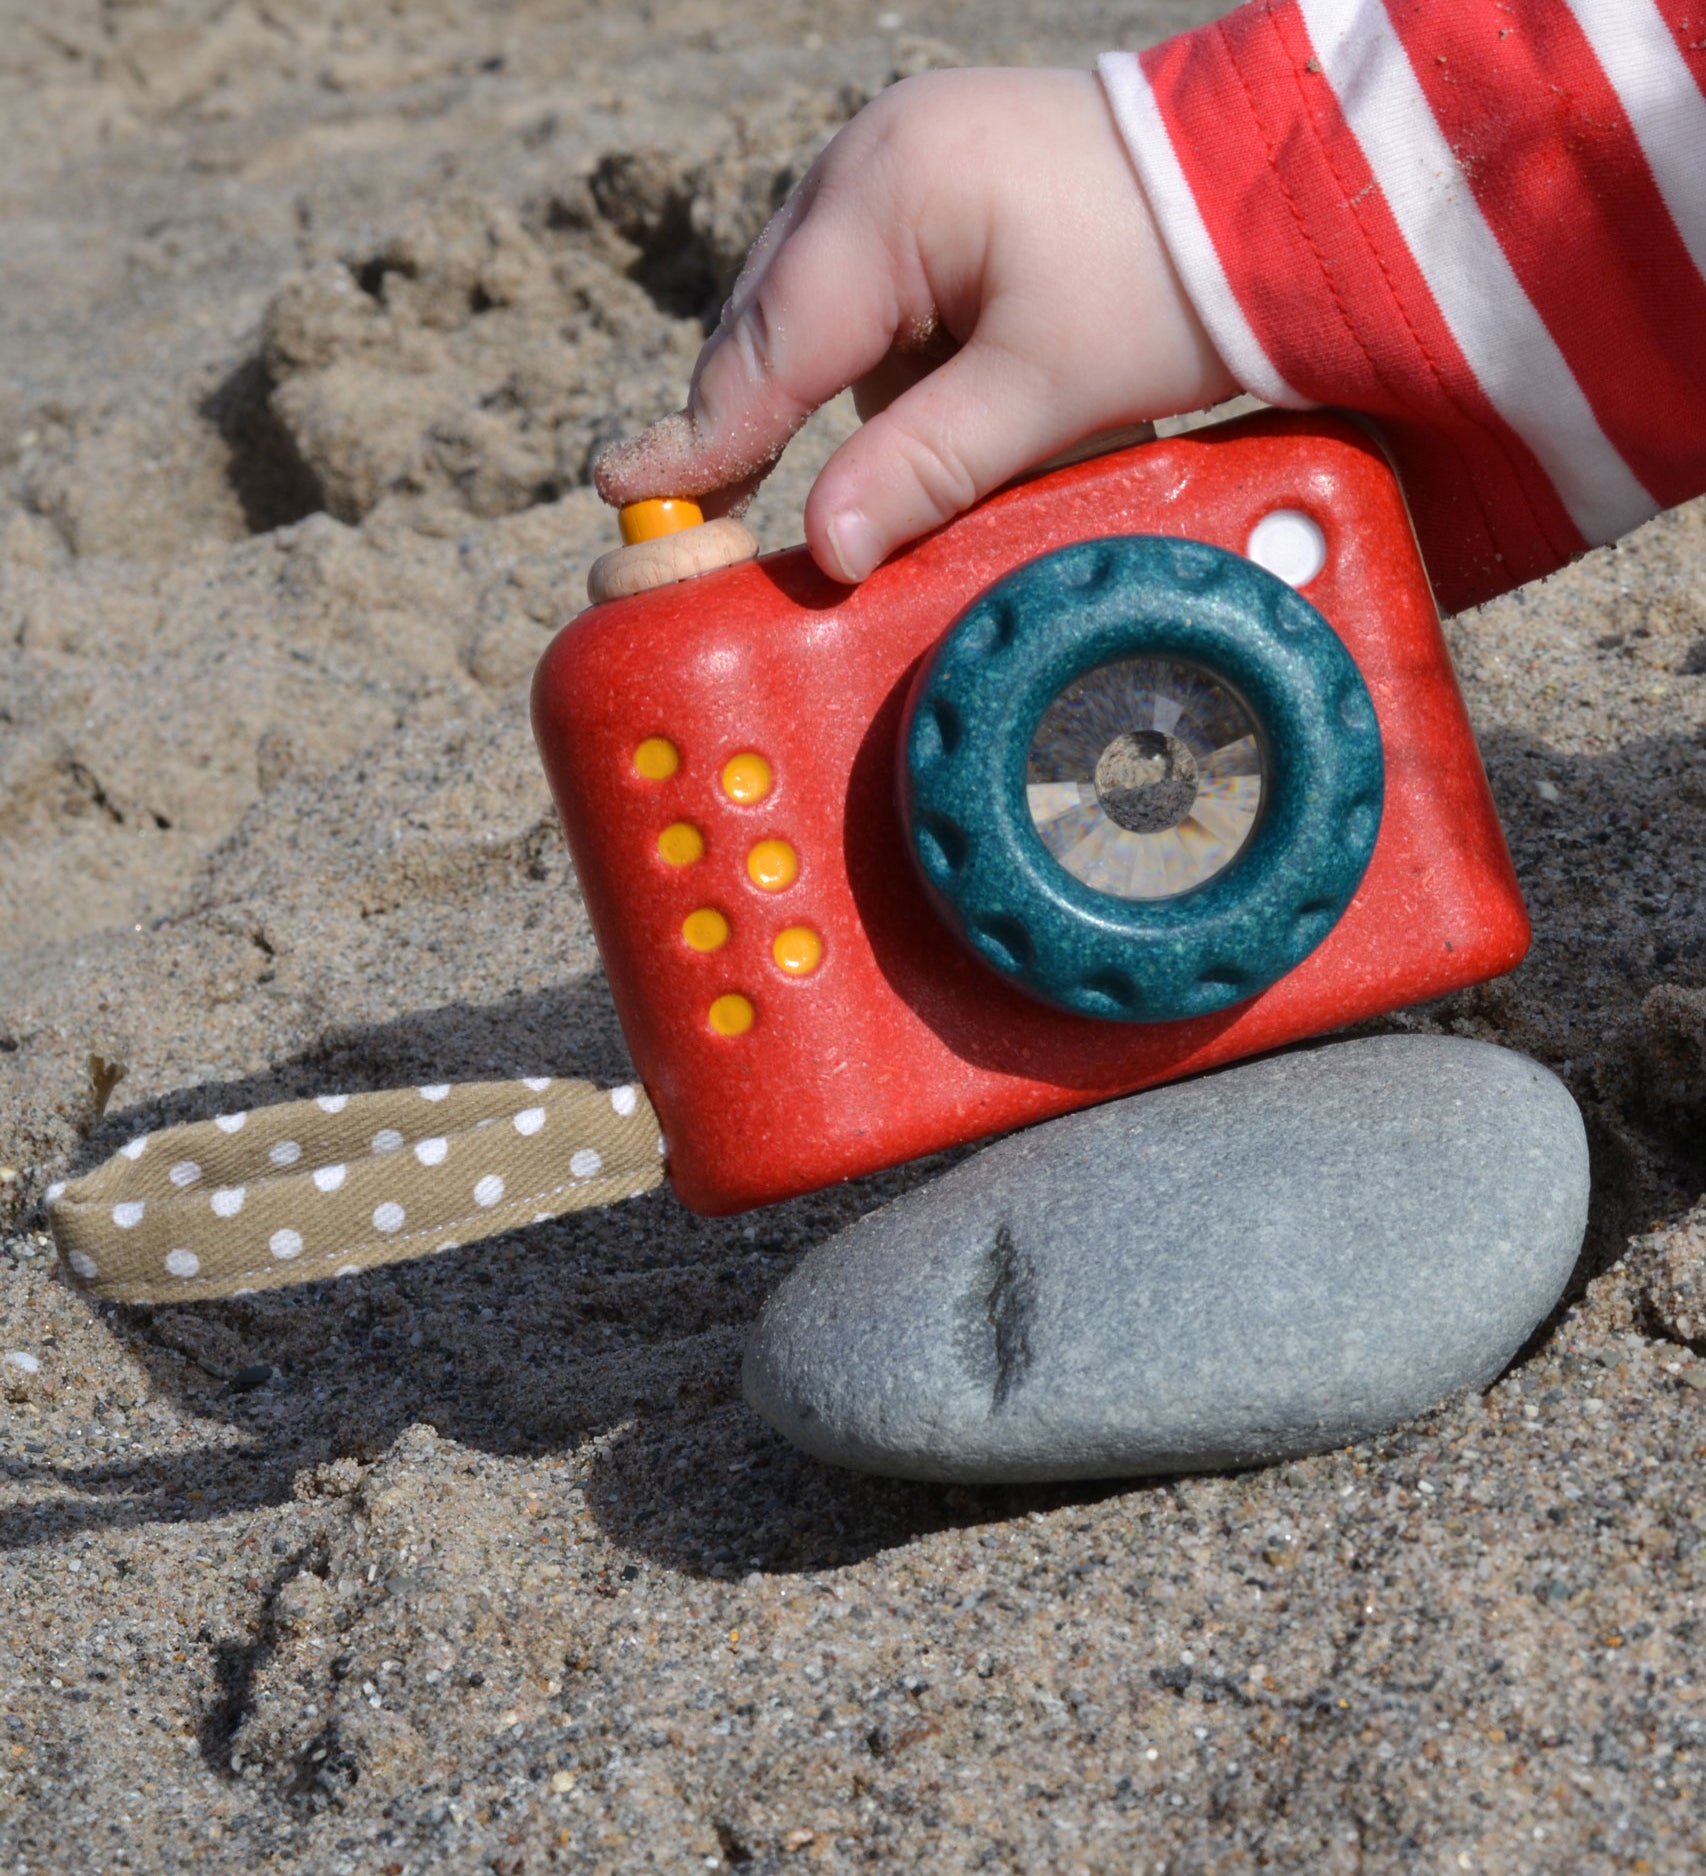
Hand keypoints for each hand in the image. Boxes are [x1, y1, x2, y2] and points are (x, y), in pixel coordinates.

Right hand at [595, 67, 1234, 583]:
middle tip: (722, 512)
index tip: (620, 492)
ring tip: (959, 441)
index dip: (698, 439)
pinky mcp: (934, 189)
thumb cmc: (1166, 274)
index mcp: (885, 196)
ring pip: (827, 325)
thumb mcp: (1044, 392)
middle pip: (775, 330)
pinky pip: (877, 302)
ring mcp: (897, 166)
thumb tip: (823, 552)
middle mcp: (867, 164)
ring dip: (860, 404)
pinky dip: (901, 367)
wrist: (1272, 183)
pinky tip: (969, 391)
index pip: (766, 349)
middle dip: (765, 424)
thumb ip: (925, 469)